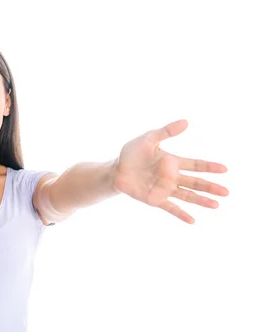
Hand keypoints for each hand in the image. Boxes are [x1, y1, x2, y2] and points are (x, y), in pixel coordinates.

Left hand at [113, 119, 228, 223]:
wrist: (115, 169)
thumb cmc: (132, 153)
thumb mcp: (148, 139)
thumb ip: (166, 131)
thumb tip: (186, 122)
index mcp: (172, 162)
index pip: (195, 164)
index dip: (209, 167)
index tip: (224, 169)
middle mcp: (171, 177)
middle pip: (195, 182)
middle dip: (210, 187)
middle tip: (226, 192)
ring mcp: (164, 189)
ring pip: (187, 196)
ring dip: (201, 201)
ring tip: (215, 205)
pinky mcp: (155, 199)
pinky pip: (170, 207)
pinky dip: (181, 214)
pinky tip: (192, 220)